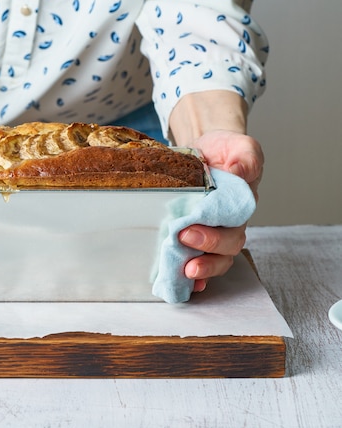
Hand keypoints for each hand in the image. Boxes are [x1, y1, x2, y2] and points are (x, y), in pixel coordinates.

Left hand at [178, 130, 263, 291]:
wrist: (207, 149)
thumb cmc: (225, 150)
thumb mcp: (240, 146)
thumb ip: (245, 158)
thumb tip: (238, 172)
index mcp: (240, 205)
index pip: (234, 227)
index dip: (215, 238)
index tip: (190, 232)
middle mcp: (228, 223)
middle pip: (226, 247)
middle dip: (205, 250)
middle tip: (181, 240)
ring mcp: (213, 232)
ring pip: (216, 259)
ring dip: (202, 269)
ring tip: (186, 272)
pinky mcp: (196, 236)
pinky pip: (199, 260)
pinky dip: (195, 275)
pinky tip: (182, 281)